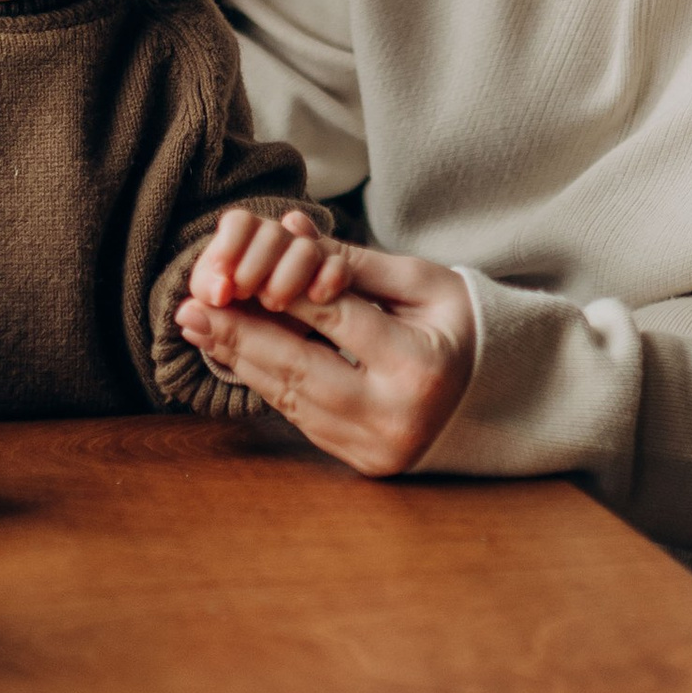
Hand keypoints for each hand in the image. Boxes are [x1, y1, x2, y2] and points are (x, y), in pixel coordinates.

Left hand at [174, 242, 474, 479]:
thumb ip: (353, 262)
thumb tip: (289, 232)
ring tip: (198, 328)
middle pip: (298, 368)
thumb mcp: (422, 284)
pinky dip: (265, 383)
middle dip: (238, 335)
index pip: (335, 321)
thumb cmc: (463, 326)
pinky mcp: (360, 461)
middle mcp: (394, 416)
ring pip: (290, 398)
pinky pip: (300, 417)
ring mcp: (375, 447)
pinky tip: (234, 356)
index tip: (234, 271)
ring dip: (239, 361)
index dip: (281, 292)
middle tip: (189, 308)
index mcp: (419, 366)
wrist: (502, 398)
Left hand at [186, 205, 352, 313]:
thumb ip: (210, 304)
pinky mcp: (338, 279)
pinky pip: (340, 266)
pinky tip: (318, 295)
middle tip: (242, 294)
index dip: (228, 245)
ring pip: (305, 248)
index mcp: (245, 246)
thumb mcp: (224, 314)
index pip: (239, 223)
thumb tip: (185, 314)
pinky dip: (329, 276)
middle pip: (270, 233)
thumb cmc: (249, 327)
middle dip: (254, 264)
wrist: (298, 351)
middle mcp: (279, 245)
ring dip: (288, 272)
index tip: (221, 283)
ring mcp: (311, 260)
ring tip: (274, 301)